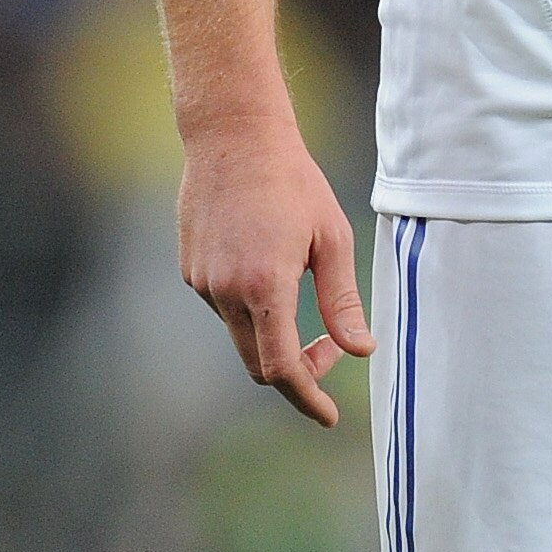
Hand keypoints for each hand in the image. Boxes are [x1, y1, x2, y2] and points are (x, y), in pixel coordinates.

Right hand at [176, 116, 375, 425]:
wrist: (232, 137)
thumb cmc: (294, 182)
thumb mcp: (333, 239)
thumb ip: (343, 301)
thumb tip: (361, 350)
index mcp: (266, 286)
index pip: (282, 368)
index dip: (307, 397)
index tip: (329, 415)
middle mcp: (226, 291)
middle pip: (258, 364)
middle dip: (296, 372)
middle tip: (331, 354)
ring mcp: (203, 282)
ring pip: (242, 335)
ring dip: (275, 334)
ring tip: (305, 291)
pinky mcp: (191, 270)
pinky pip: (225, 308)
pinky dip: (252, 309)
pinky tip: (271, 267)